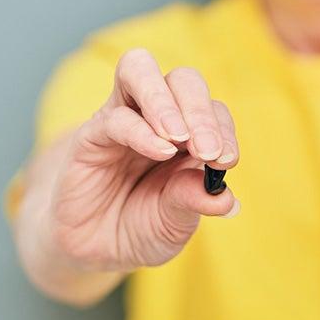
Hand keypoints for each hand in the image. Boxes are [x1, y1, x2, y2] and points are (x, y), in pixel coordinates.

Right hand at [49, 48, 239, 271]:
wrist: (96, 249)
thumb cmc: (142, 227)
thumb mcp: (176, 223)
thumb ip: (195, 203)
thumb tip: (227, 199)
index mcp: (190, 135)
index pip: (213, 111)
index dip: (223, 130)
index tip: (227, 161)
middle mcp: (159, 118)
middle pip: (183, 80)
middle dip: (200, 111)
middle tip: (209, 151)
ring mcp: (124, 120)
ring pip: (140, 71)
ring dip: (165, 101)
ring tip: (179, 137)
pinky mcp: (92, 134)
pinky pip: (115, 117)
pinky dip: (141, 131)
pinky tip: (158, 152)